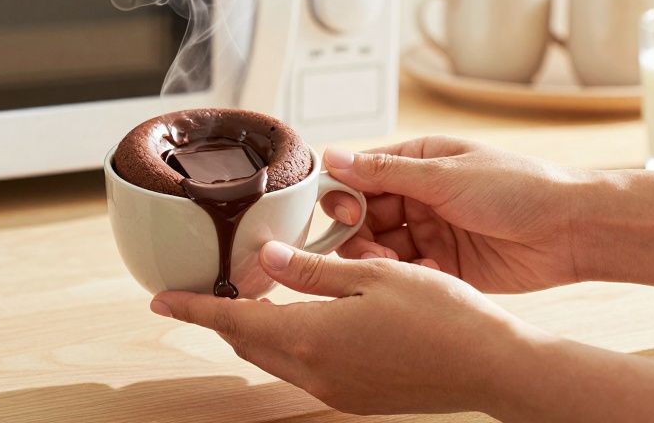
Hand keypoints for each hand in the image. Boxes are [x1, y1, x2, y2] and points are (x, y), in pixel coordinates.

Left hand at [151, 242, 535, 415]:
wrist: (493, 366)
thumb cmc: (442, 315)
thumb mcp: (372, 275)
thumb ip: (311, 270)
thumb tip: (266, 258)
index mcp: (312, 338)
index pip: (233, 321)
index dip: (193, 309)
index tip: (160, 299)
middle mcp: (315, 372)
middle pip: (248, 343)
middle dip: (220, 317)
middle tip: (202, 290)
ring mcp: (336, 390)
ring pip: (274, 357)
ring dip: (254, 330)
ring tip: (246, 297)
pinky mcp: (356, 395)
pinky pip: (303, 368)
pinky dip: (286, 342)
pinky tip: (299, 319)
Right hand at [322, 136, 587, 292]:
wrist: (571, 229)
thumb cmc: (518, 187)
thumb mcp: (445, 174)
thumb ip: (386, 172)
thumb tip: (333, 156)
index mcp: (416, 164)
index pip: (360, 179)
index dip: (345, 198)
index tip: (347, 216)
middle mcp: (418, 198)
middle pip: (364, 220)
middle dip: (360, 238)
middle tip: (374, 254)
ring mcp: (431, 232)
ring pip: (382, 251)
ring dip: (382, 261)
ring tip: (398, 269)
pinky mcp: (446, 266)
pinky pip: (410, 274)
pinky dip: (410, 277)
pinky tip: (429, 276)